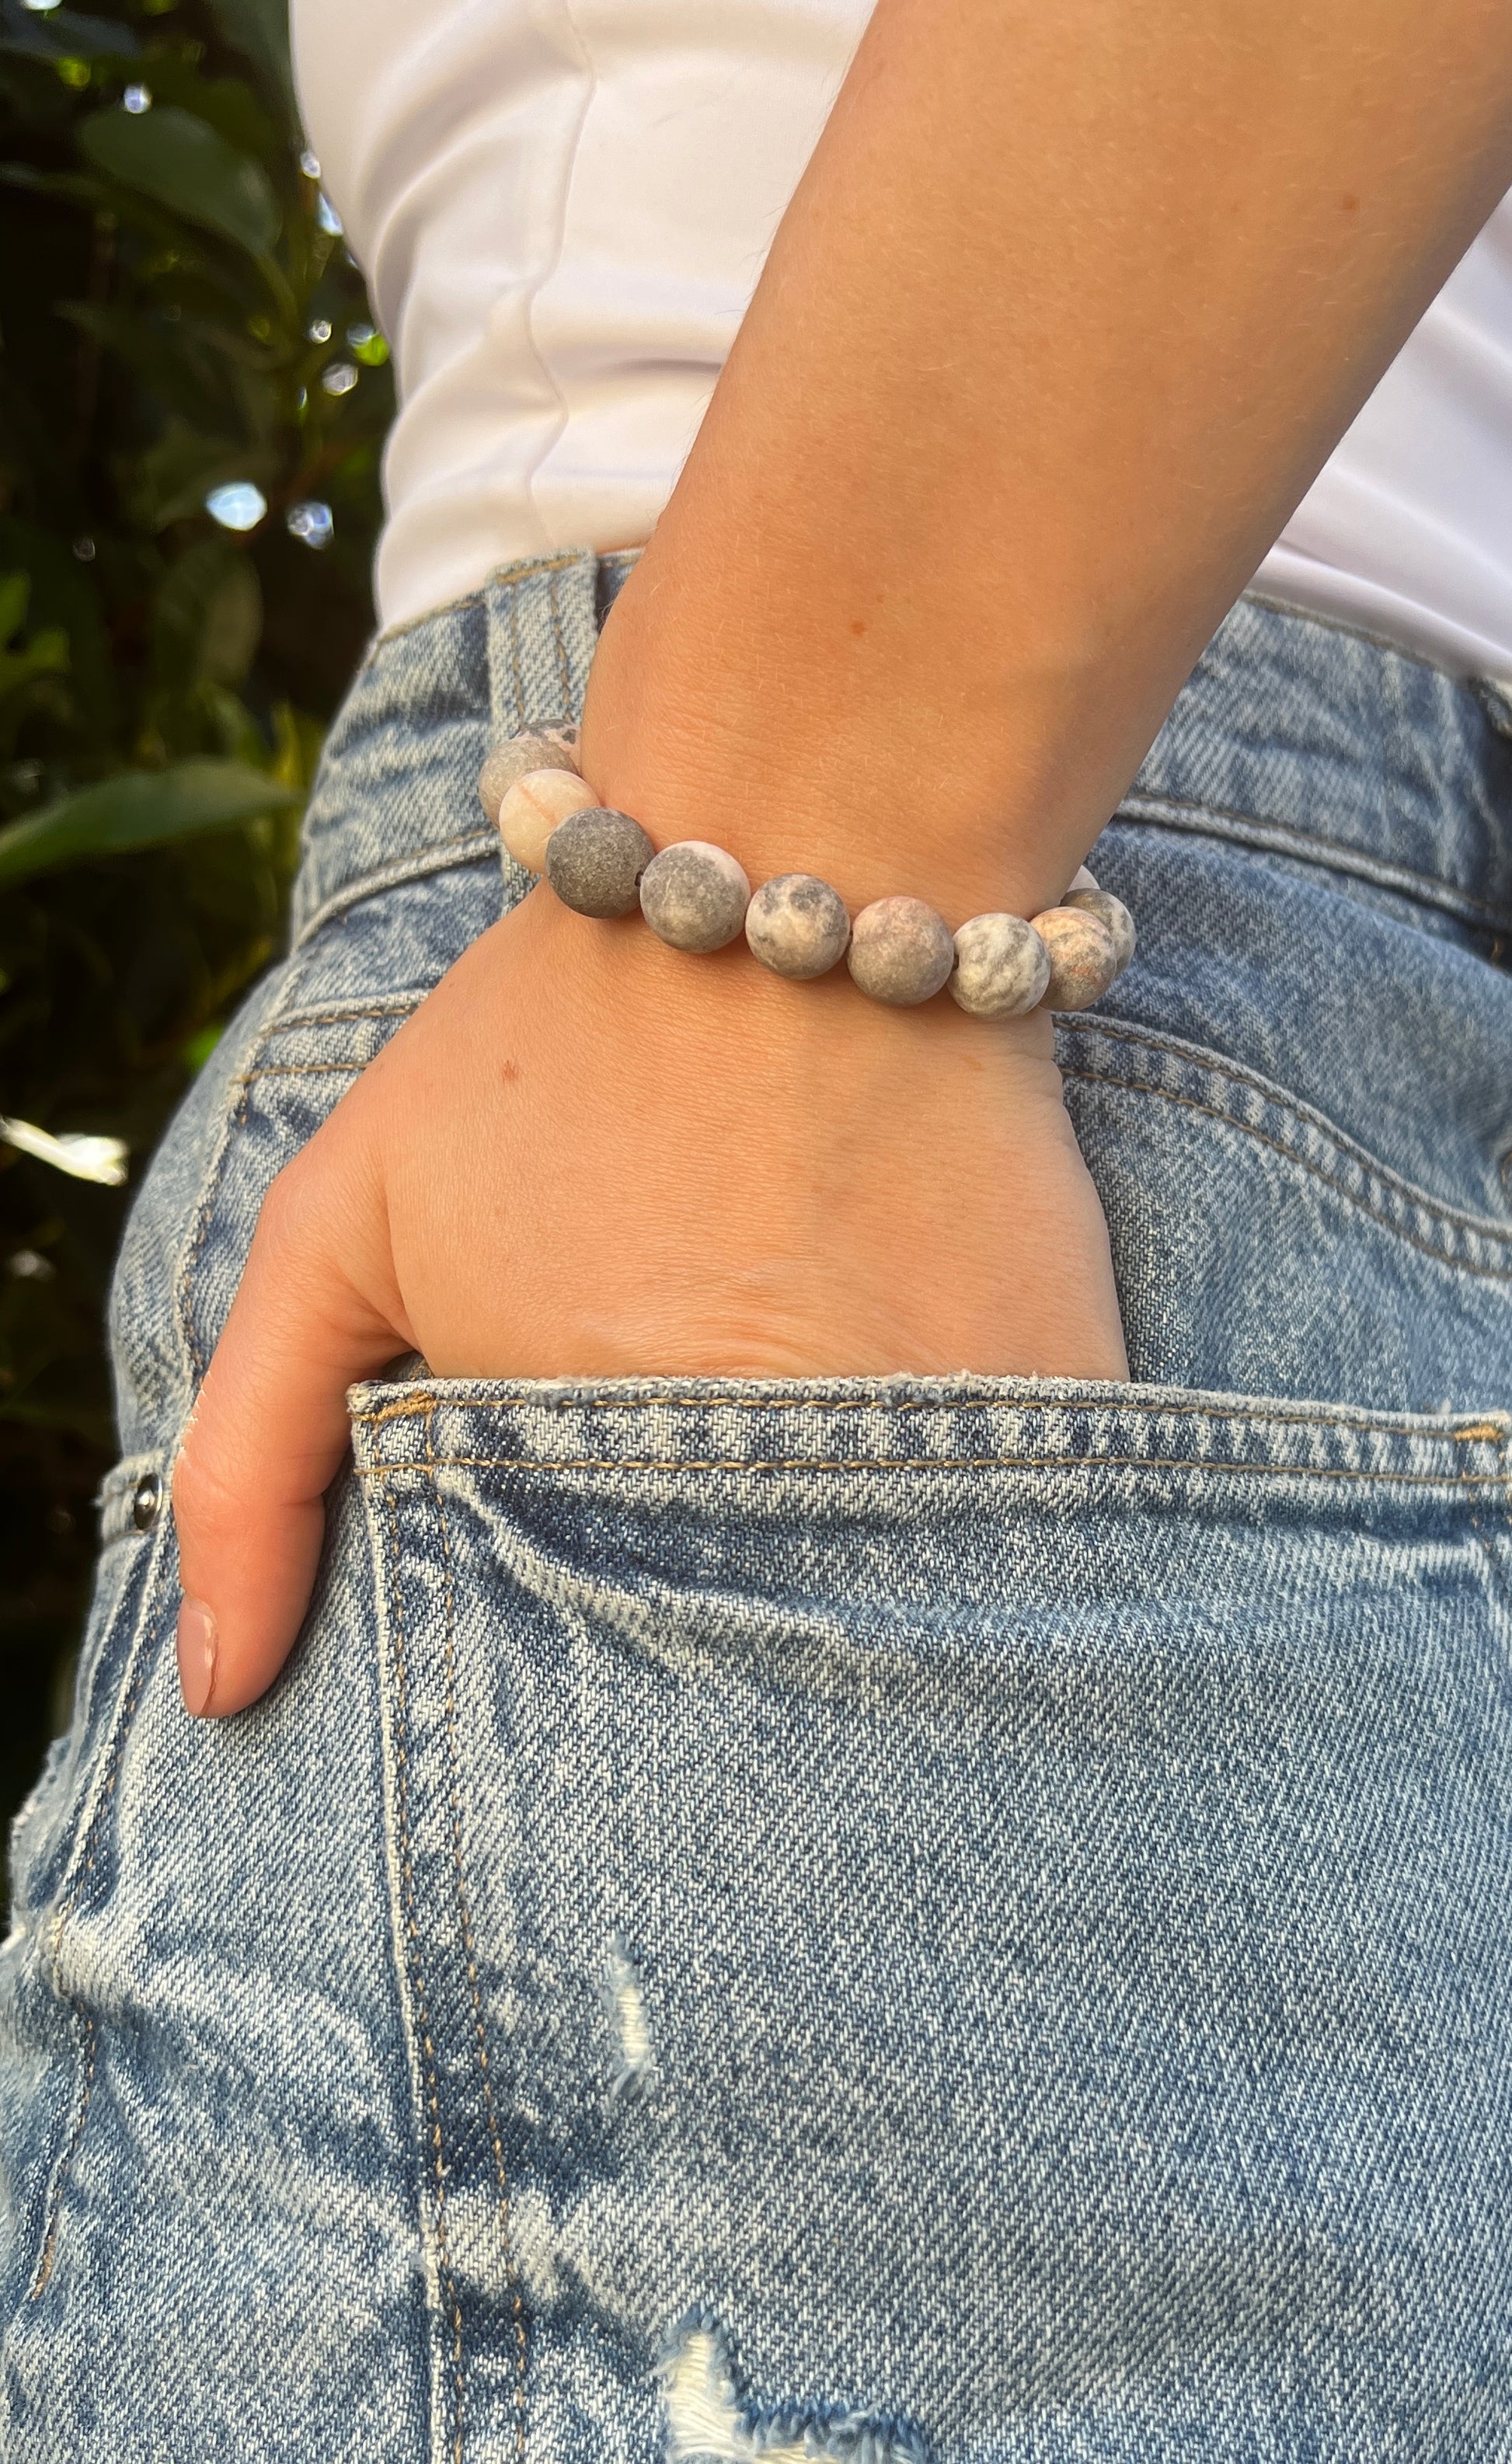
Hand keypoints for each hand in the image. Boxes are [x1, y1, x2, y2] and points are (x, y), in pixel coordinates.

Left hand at [170, 881, 1126, 1716]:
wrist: (799, 864)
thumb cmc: (549, 1044)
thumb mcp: (339, 1224)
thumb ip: (252, 1461)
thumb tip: (218, 1694)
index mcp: (579, 1484)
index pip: (569, 1666)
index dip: (570, 1604)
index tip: (595, 1506)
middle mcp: (757, 1501)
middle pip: (725, 1659)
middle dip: (703, 1599)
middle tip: (706, 1409)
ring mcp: (927, 1455)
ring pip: (876, 1616)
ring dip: (842, 1568)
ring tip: (814, 1397)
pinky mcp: (1061, 1401)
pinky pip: (1023, 1538)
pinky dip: (979, 1513)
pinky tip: (927, 1386)